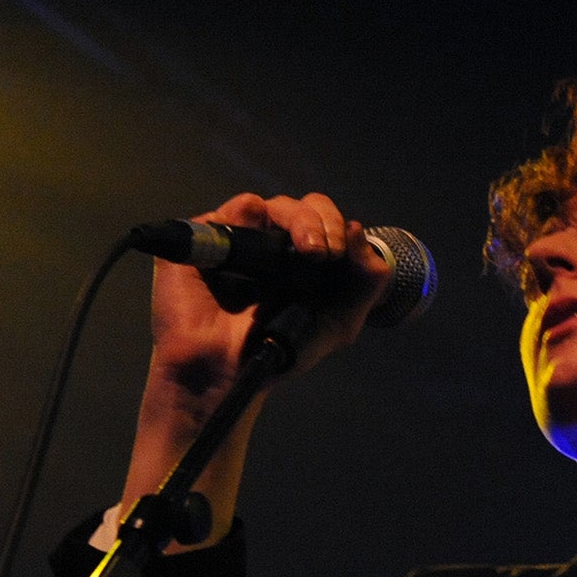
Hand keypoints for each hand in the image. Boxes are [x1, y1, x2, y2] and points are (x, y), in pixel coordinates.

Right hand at [145, 191, 386, 417]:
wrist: (229, 371)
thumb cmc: (278, 349)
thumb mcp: (338, 323)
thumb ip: (364, 282)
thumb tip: (359, 230)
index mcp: (308, 260)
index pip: (330, 225)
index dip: (342, 229)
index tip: (348, 252)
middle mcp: (277, 245)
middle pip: (308, 208)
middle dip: (326, 220)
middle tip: (328, 251)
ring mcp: (245, 238)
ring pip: (278, 205)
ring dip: (301, 218)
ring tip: (310, 250)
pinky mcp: (212, 238)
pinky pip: (237, 210)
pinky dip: (254, 213)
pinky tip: (264, 241)